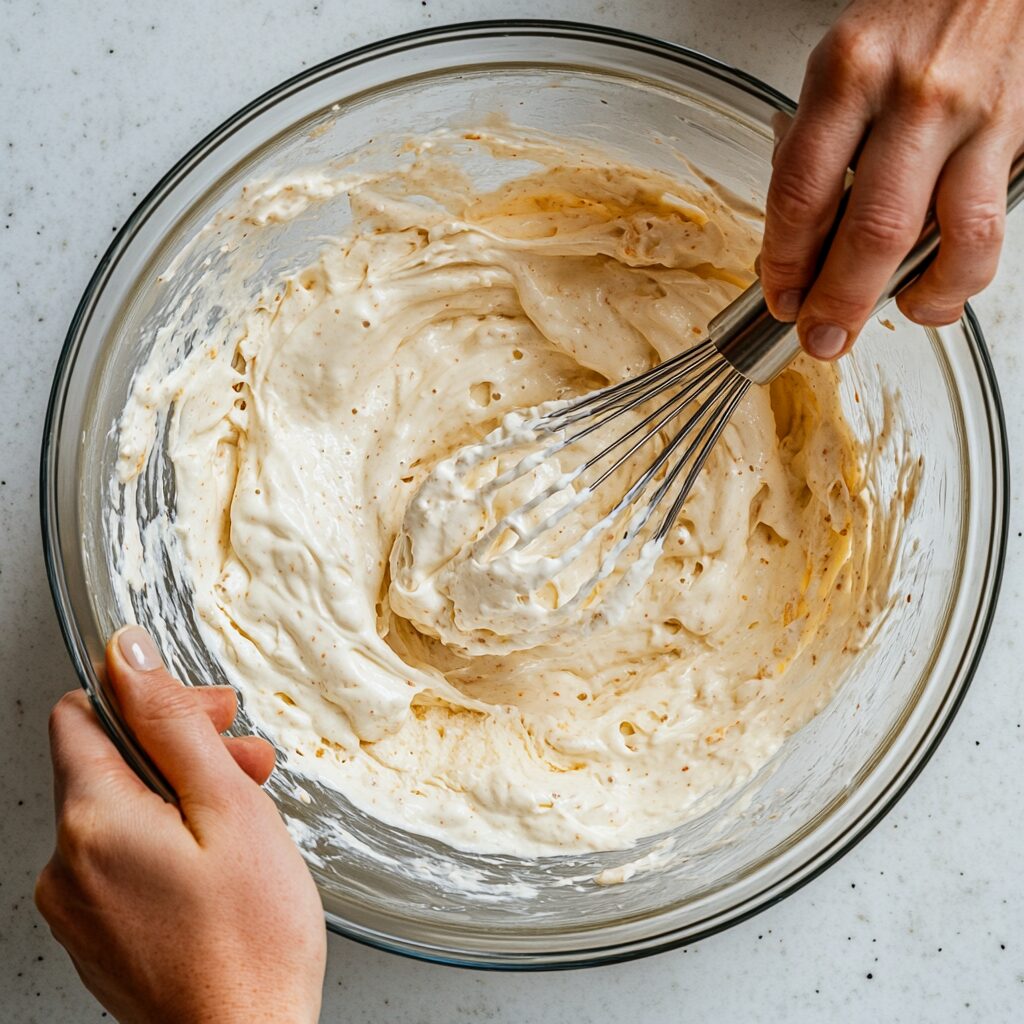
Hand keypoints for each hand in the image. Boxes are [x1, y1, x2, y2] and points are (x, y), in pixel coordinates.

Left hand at [34, 627, 326, 1023]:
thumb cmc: (251, 939)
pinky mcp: (95, 933)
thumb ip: (170, 722)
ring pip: (120, 810)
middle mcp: (65, 863)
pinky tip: (219, 858)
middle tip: (246, 763)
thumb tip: (127, 654)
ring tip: (245, 815)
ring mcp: (76, 905)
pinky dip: (168, 841)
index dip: (150, 699)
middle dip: (181, 748)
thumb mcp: (227, 805)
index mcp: (92, 820)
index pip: (82, 713)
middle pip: (109, 762)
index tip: (206, 713)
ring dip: (182, 795)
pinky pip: (121, 858)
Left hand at [760, 0, 1023, 358]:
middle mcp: (914, 96)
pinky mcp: (1017, 136)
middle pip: (868, 230)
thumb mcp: (840, 66)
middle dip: (837, 302)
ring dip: (909, 299)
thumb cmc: (912, 19)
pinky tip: (934, 289)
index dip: (784, 263)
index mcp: (848, 75)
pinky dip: (960, 276)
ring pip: (946, 239)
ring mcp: (974, 118)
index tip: (780, 295)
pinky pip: (988, 227)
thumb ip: (815, 148)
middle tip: (820, 337)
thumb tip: (795, 242)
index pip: (799, 194)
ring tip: (882, 321)